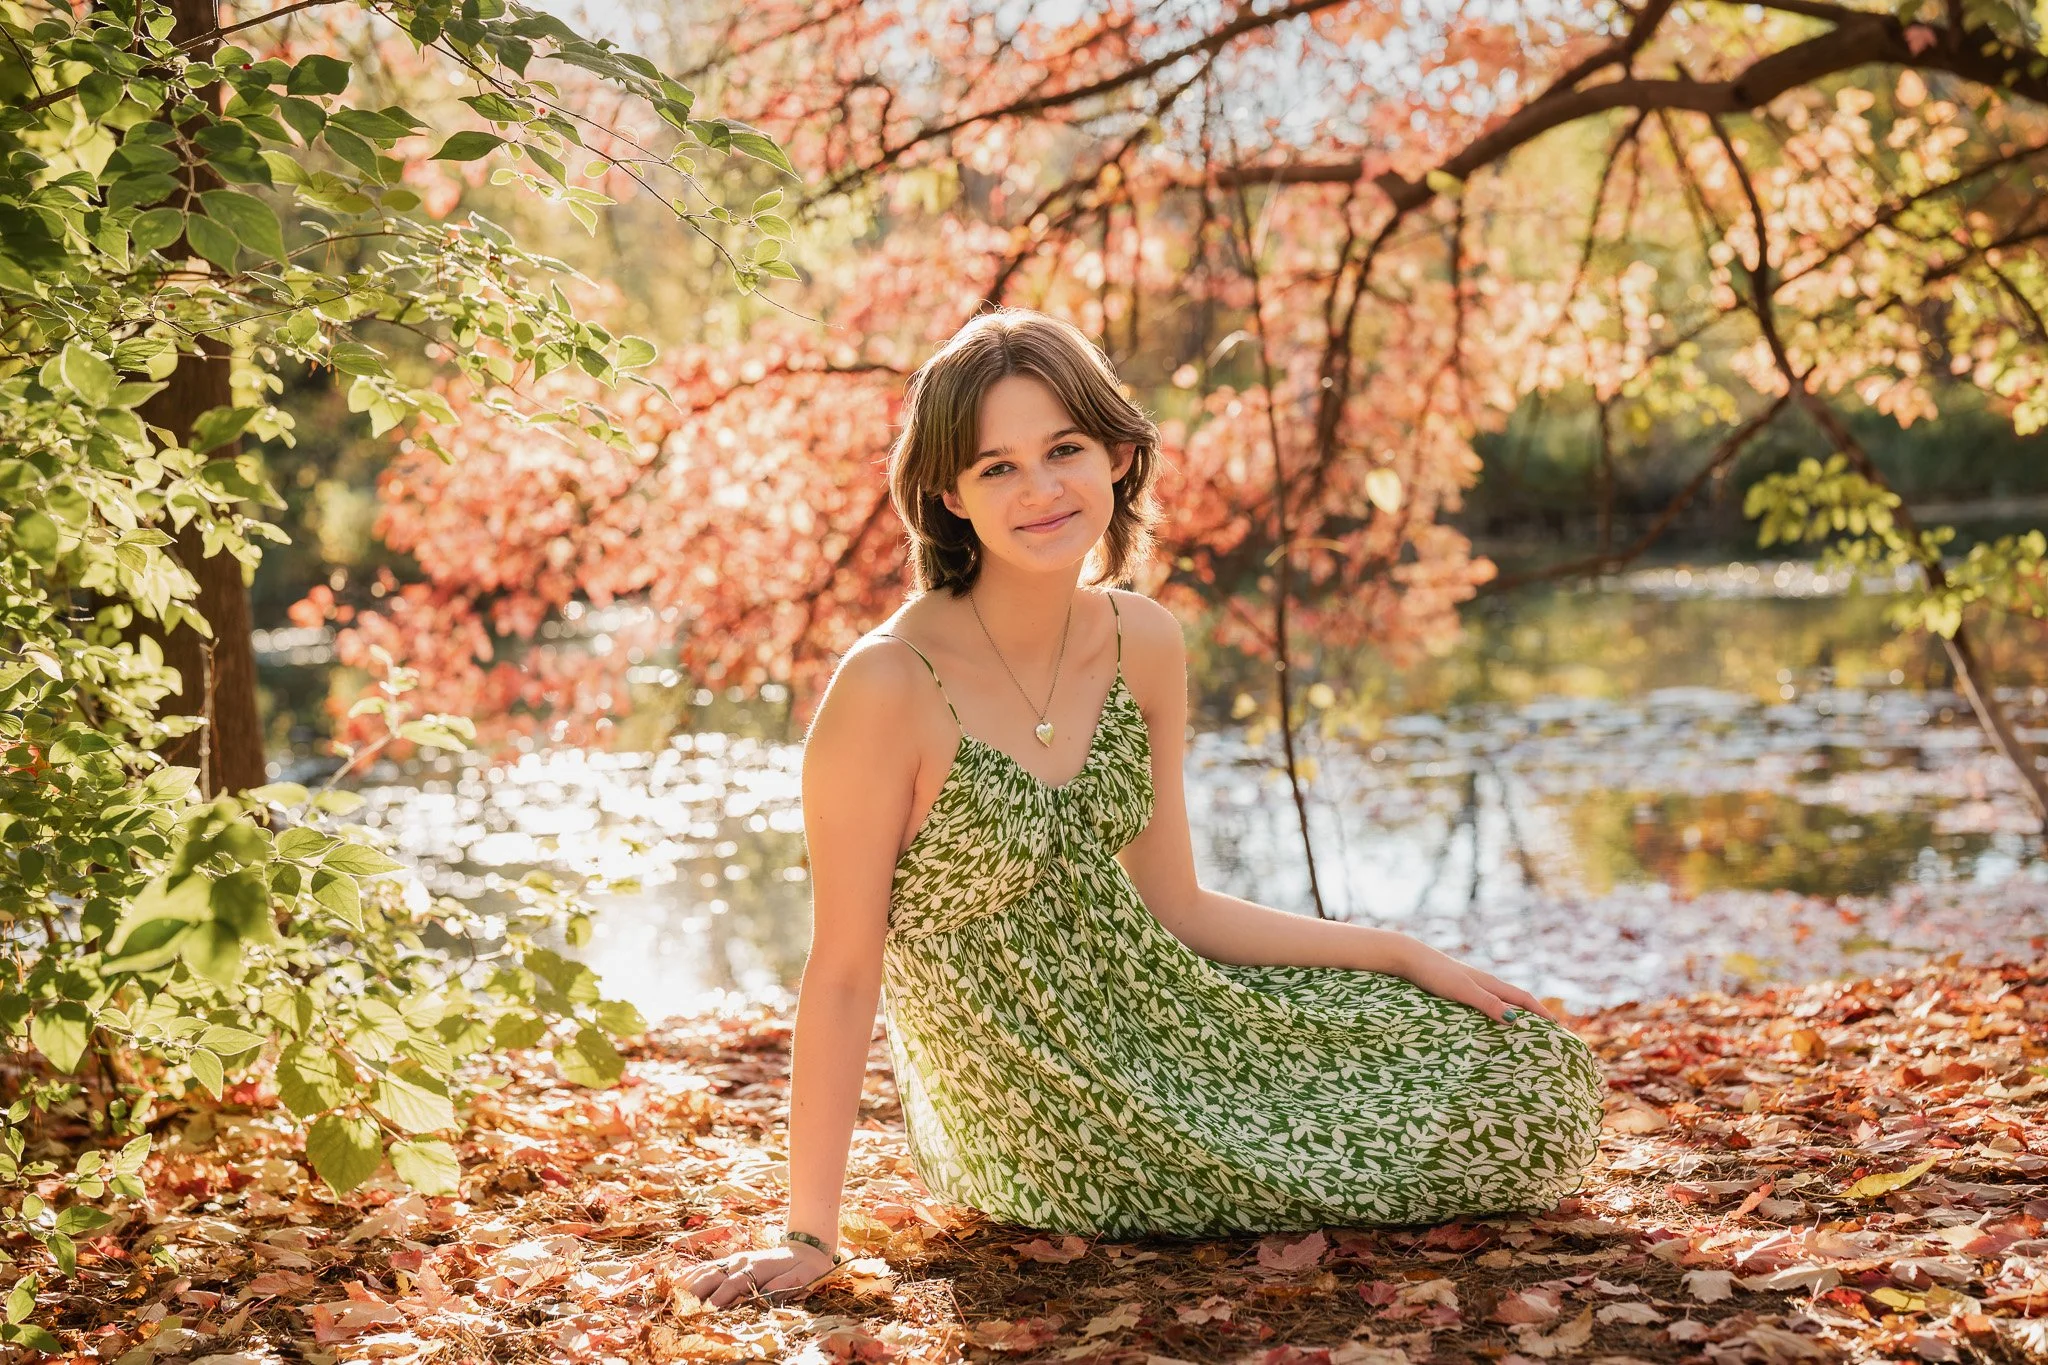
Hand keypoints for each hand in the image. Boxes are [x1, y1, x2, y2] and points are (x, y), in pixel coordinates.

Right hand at [679, 1241, 838, 1308]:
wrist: (806, 1248)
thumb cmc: (805, 1269)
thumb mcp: (802, 1277)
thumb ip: (785, 1284)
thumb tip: (766, 1292)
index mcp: (758, 1267)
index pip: (735, 1283)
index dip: (721, 1296)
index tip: (707, 1310)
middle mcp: (742, 1261)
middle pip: (715, 1275)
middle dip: (697, 1291)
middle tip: (683, 1307)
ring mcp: (734, 1259)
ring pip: (707, 1269)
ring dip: (690, 1282)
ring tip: (673, 1296)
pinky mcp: (731, 1260)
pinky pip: (708, 1266)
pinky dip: (691, 1273)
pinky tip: (677, 1281)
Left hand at [1394, 941, 1560, 1025]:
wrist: (1408, 957)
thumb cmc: (1435, 974)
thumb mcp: (1462, 991)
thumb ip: (1487, 1003)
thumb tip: (1515, 1019)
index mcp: (1490, 983)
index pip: (1523, 999)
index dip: (1541, 1013)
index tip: (1559, 1028)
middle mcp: (1484, 982)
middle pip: (1515, 999)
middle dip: (1532, 1014)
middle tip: (1547, 1033)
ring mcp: (1471, 984)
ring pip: (1500, 1000)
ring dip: (1514, 1013)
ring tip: (1522, 1030)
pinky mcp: (1457, 987)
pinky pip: (1484, 1002)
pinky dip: (1494, 1012)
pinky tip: (1487, 1020)